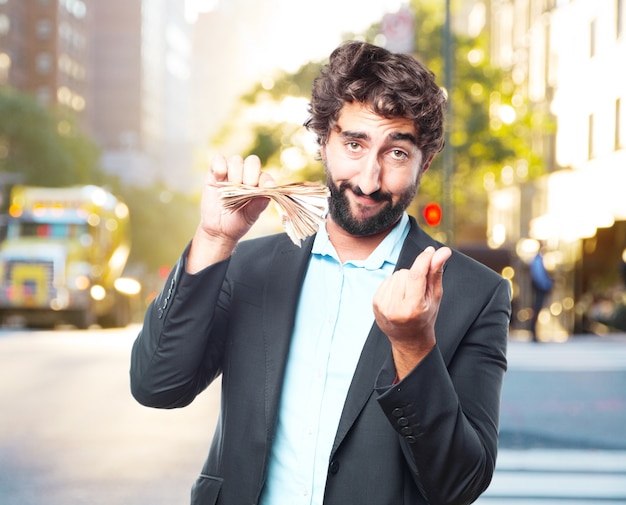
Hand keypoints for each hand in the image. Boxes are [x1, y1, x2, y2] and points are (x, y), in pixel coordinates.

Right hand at [187, 154, 273, 272]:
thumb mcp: (251, 216)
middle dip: (251, 174)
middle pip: (252, 161)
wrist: (218, 230)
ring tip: (231, 188)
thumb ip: (258, 205)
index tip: (267, 188)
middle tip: (246, 188)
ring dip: (236, 173)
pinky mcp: (214, 173)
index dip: (266, 180)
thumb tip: (267, 195)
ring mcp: (230, 172)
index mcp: (259, 184)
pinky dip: (220, 166)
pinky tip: (219, 179)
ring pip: (236, 160)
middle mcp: (246, 175)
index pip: (265, 175)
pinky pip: (218, 159)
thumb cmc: (238, 222)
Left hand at [373, 245, 451, 378]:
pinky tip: (399, 296)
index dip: (423, 260)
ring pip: (395, 275)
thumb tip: (442, 251)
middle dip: (414, 275)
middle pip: (405, 273)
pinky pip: (387, 280)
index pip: (415, 276)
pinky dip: (395, 284)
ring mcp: (382, 306)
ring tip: (409, 295)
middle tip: (419, 291)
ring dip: (404, 280)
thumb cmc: (425, 317)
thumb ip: (436, 273)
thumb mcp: (435, 297)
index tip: (430, 251)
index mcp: (412, 309)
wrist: (408, 339)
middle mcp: (395, 308)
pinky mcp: (375, 303)